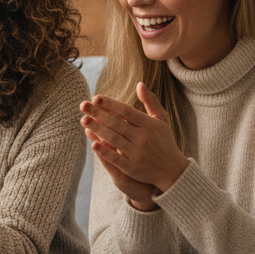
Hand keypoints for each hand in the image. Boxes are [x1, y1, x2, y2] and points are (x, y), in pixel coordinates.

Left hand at [80, 84, 187, 210]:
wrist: (172, 170)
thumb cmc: (164, 141)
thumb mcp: (161, 120)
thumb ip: (151, 102)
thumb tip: (140, 83)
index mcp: (149, 124)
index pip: (126, 111)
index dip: (110, 104)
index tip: (95, 97)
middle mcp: (143, 138)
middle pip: (117, 123)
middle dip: (98, 114)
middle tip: (82, 105)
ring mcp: (137, 153)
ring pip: (114, 139)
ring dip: (97, 129)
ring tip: (83, 120)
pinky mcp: (133, 168)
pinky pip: (116, 159)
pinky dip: (105, 152)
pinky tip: (93, 144)